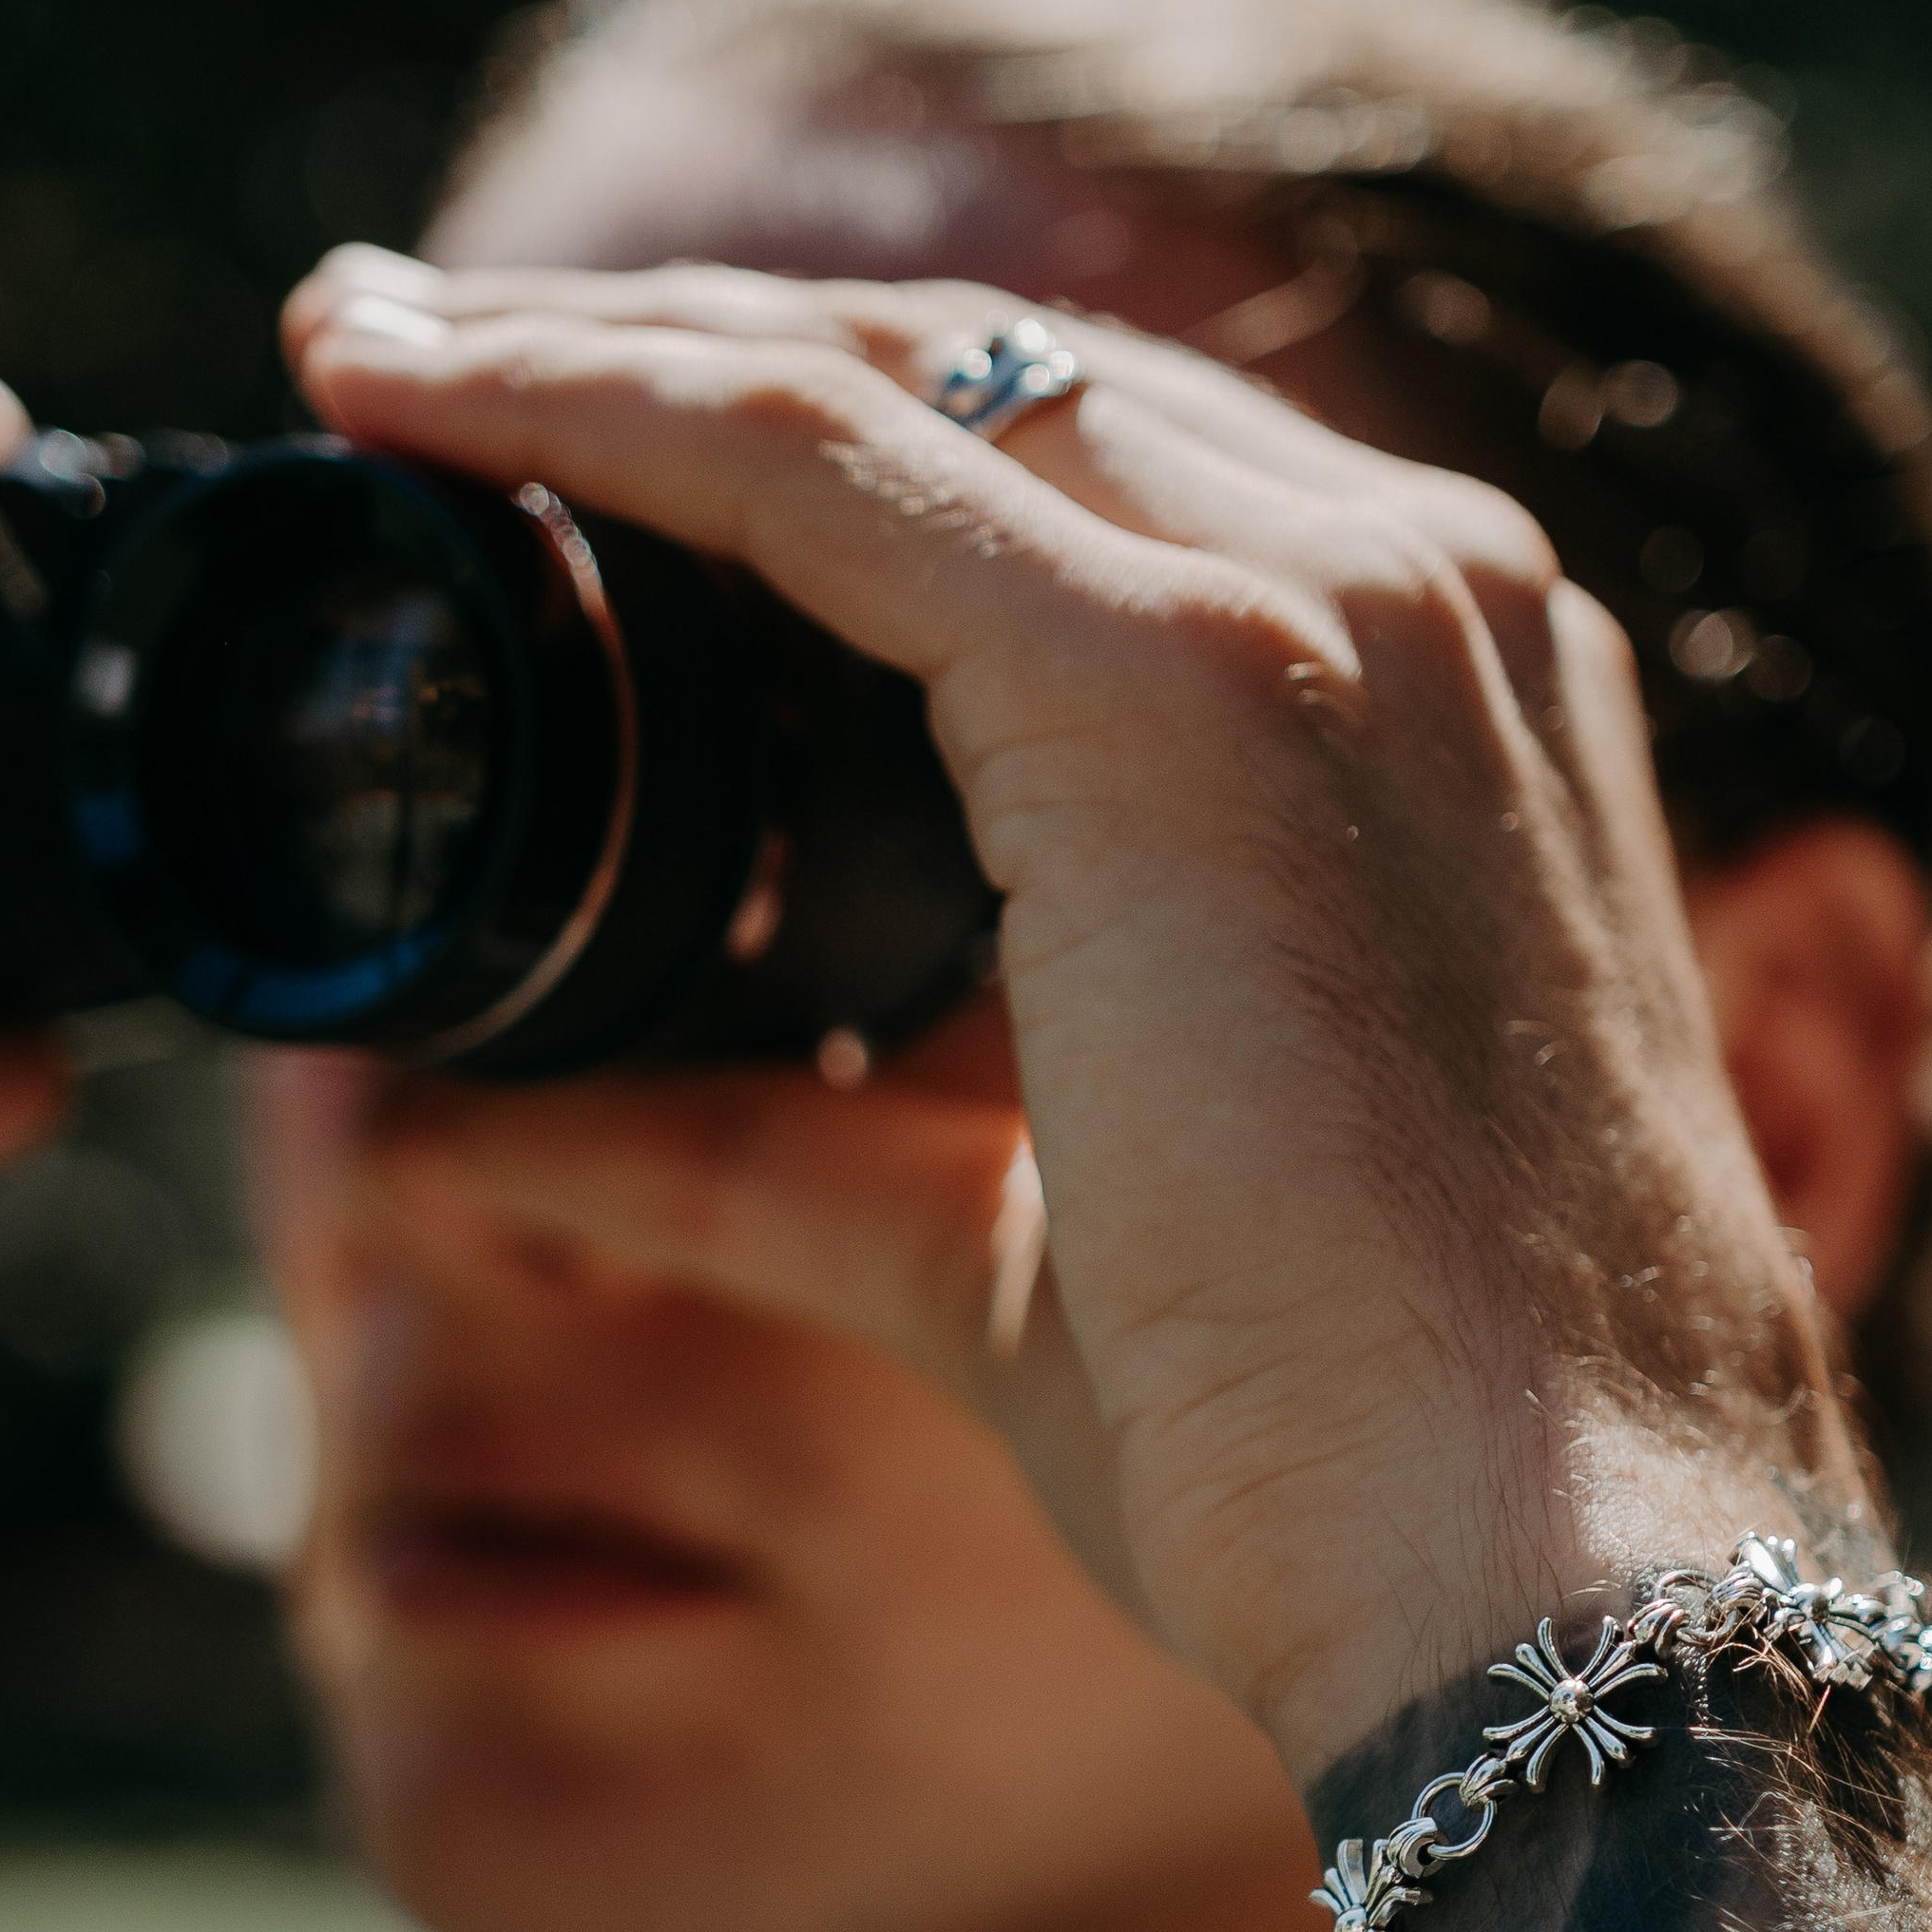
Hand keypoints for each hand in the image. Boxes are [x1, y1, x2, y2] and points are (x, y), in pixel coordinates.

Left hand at [287, 252, 1860, 1775]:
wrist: (1553, 1581)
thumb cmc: (1346, 1450)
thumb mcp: (1027, 1251)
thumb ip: (787, 1159)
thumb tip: (487, 1157)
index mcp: (1437, 705)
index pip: (1091, 477)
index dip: (818, 442)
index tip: (572, 445)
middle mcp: (1420, 599)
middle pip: (989, 378)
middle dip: (686, 352)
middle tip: (411, 361)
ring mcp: (1335, 609)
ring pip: (892, 376)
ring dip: (606, 350)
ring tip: (377, 355)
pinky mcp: (1193, 678)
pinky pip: (821, 461)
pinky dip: (600, 407)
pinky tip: (415, 398)